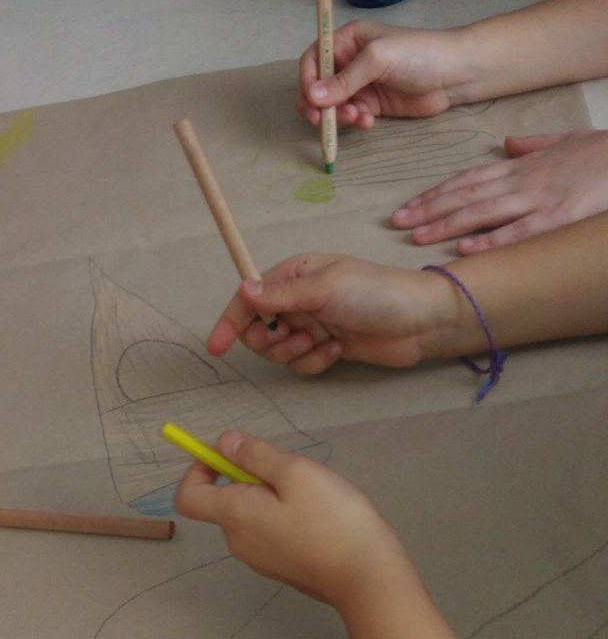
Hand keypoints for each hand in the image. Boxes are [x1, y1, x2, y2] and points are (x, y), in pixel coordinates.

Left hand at [175, 428, 403, 611]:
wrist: (366, 578)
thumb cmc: (332, 520)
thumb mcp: (296, 473)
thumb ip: (256, 455)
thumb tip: (224, 443)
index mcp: (234, 516)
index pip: (188, 496)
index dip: (197, 470)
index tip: (226, 455)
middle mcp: (239, 541)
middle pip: (225, 501)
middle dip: (250, 477)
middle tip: (291, 471)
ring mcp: (260, 558)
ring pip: (252, 515)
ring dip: (272, 496)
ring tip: (313, 494)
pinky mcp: (281, 567)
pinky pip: (270, 531)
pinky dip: (285, 516)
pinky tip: (320, 516)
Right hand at [207, 255, 461, 374]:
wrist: (420, 322)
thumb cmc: (376, 293)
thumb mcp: (325, 288)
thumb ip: (282, 294)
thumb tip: (243, 289)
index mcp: (294, 275)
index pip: (249, 298)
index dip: (230, 320)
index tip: (217, 345)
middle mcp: (298, 299)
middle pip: (257, 329)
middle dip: (270, 341)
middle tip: (297, 338)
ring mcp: (312, 325)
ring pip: (277, 350)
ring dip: (295, 352)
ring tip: (322, 342)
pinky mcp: (325, 348)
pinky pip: (301, 364)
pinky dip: (314, 362)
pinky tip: (337, 351)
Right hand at [297, 21, 469, 131]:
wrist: (455, 74)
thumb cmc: (418, 53)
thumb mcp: (378, 59)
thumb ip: (344, 79)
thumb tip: (312, 97)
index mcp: (347, 40)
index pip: (313, 59)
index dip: (307, 80)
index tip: (311, 101)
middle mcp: (349, 61)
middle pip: (318, 86)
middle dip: (318, 105)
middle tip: (322, 121)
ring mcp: (360, 85)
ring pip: (332, 106)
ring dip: (338, 116)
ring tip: (356, 118)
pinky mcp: (372, 105)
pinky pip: (351, 117)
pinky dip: (354, 122)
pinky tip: (368, 122)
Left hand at [391, 129, 607, 251]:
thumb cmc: (603, 152)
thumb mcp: (565, 140)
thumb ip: (534, 144)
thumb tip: (508, 144)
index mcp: (521, 165)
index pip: (468, 179)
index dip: (436, 193)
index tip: (410, 205)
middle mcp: (522, 181)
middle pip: (466, 194)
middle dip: (429, 209)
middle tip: (397, 223)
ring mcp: (538, 199)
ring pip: (483, 212)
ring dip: (447, 225)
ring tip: (417, 237)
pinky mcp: (558, 217)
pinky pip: (518, 231)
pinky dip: (490, 240)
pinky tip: (465, 250)